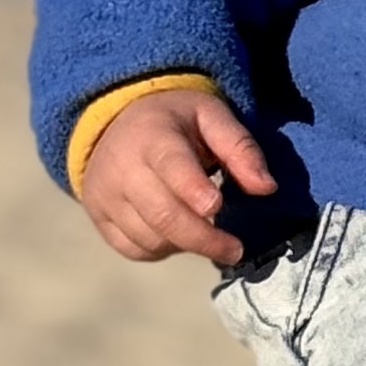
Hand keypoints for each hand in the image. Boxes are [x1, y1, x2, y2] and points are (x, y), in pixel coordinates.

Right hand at [77, 85, 275, 266]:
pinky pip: (133, 249)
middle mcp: (120, 168)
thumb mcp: (211, 116)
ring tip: (207, 232)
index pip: (171, 167)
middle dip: (204, 238)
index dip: (194, 191)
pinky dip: (162, 249)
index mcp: (151, 135)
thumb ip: (240, 147)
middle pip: (162, 214)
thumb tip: (267, 188)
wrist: (117, 121)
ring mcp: (104, 195)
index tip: (219, 208)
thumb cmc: (176, 120)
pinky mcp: (98, 217)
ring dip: (186, 244)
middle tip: (235, 250)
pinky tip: (178, 235)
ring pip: (149, 237)